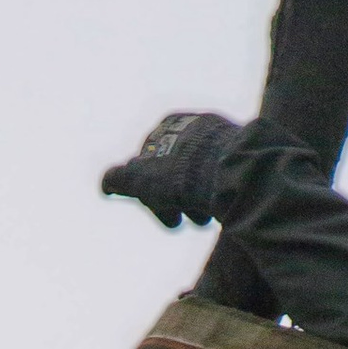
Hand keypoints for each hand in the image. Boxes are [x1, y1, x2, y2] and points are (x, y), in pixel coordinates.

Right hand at [99, 109, 241, 229]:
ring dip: (204, 199)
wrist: (224, 169)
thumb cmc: (178, 174)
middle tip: (195, 223)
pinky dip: (222, 189)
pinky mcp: (241, 145)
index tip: (173, 224)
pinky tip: (226, 205)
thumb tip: (106, 185)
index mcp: (166, 124)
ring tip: (211, 219)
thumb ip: (118, 180)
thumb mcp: (138, 179)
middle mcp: (194, 125)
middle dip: (183, 201)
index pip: (154, 166)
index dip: (159, 200)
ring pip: (205, 173)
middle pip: (181, 172)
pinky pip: (226, 171)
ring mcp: (219, 134)